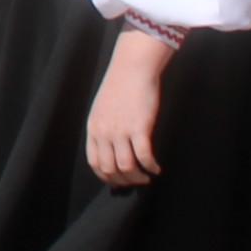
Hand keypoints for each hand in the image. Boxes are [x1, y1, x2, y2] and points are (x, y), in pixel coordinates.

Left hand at [86, 32, 170, 187]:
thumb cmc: (120, 87)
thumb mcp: (102, 109)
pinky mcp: (139, 127)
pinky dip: (151, 167)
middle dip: (124, 181)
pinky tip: (157, 168)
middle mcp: (104, 132)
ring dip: (138, 177)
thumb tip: (111, 149)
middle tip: (137, 181)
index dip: (107, 177)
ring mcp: (121, 130)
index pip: (95, 163)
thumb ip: (103, 129)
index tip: (119, 181)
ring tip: (147, 176)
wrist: (132, 68)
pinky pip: (144, 156)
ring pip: (127, 167)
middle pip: (110, 169)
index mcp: (93, 128)